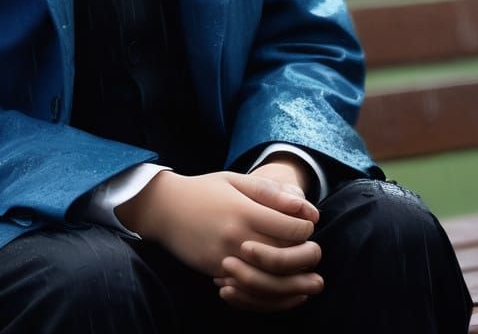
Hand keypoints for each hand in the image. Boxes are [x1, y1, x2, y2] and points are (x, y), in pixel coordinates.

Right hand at [114, 170, 316, 278]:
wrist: (164, 208)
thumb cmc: (203, 190)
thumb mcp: (235, 180)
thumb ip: (270, 192)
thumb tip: (306, 207)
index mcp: (244, 211)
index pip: (290, 228)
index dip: (305, 227)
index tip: (307, 223)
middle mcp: (237, 237)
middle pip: (285, 258)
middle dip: (307, 256)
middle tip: (314, 251)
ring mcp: (225, 258)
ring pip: (270, 282)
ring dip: (296, 284)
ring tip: (312, 282)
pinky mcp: (217, 272)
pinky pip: (250, 293)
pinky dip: (272, 296)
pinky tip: (285, 292)